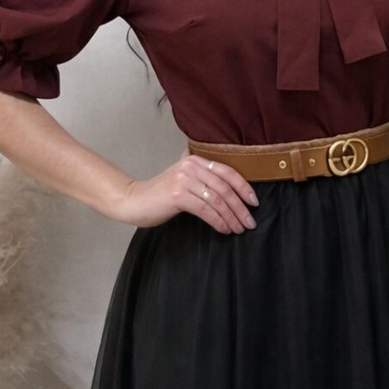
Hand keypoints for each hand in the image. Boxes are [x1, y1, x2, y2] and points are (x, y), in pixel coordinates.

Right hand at [114, 148, 258, 232]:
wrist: (134, 201)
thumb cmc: (160, 194)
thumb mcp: (183, 178)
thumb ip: (201, 175)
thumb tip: (230, 185)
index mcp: (195, 159)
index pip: (227, 171)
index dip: (244, 187)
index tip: (254, 202)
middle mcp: (191, 166)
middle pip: (224, 188)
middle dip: (240, 207)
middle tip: (250, 222)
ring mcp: (184, 180)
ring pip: (217, 200)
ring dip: (232, 217)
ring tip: (239, 229)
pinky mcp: (178, 195)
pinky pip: (206, 210)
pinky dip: (218, 221)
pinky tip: (224, 229)